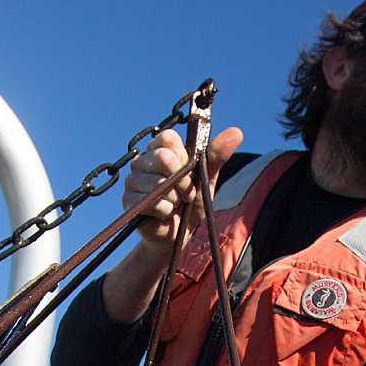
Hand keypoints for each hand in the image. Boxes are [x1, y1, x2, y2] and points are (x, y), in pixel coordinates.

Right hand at [122, 126, 242, 248]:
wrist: (180, 234)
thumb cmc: (192, 203)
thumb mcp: (207, 178)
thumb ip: (217, 155)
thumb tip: (237, 131)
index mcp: (161, 148)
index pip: (168, 138)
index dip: (183, 157)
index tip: (189, 170)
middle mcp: (143, 161)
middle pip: (163, 158)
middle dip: (182, 180)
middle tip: (186, 192)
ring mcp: (133, 180)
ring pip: (159, 183)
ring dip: (176, 198)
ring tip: (176, 203)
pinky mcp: (129, 201)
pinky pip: (152, 202)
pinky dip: (166, 211)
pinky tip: (166, 214)